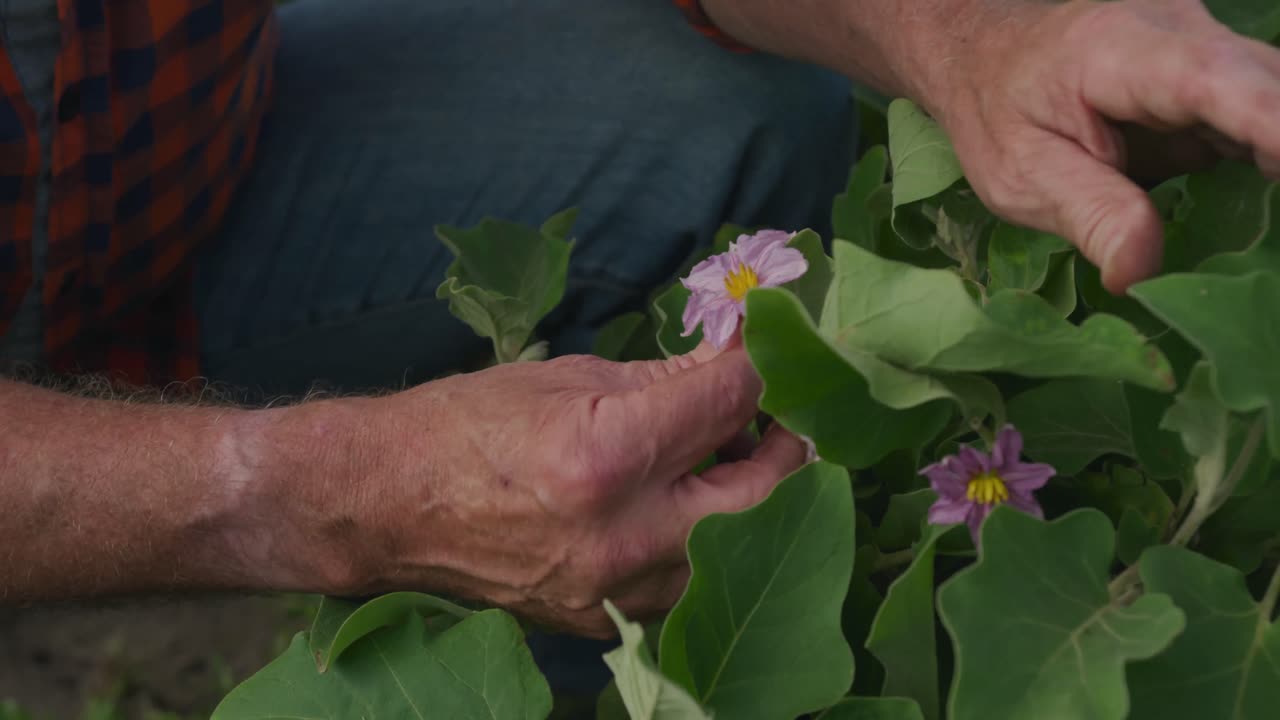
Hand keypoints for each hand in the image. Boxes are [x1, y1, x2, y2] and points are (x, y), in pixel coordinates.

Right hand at [335, 341, 806, 636]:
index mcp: (608, 456)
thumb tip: (734, 359)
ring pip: (735, 551)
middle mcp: (623, 535)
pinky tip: (690, 505)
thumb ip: (665, 377)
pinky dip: (704, 541)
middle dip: (786, 448)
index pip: (729, 403)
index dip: (762, 367)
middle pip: (761, 495)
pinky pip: (686, 582)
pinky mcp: (604, 620)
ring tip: (735, 460)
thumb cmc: (469, 425)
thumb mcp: (570, 378)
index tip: (773, 349)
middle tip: (784, 417)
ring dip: (751, 502)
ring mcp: (615, 591)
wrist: (388, 504)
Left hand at [927, 0, 1279, 291]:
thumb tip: (1140, 275)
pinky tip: (1262, 209)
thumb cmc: (995, 112)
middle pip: (1265, 85)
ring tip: (1266, 224)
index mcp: (1119, 53)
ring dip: (1275, 158)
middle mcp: (1177, 33)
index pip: (1217, 82)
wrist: (983, 57)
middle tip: (1277, 228)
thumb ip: (1092, 217)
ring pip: (1272, 96)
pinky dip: (1268, 157)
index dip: (1272, 125)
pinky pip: (1258, 111)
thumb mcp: (1023, 177)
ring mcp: (1201, 48)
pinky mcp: (1211, 77)